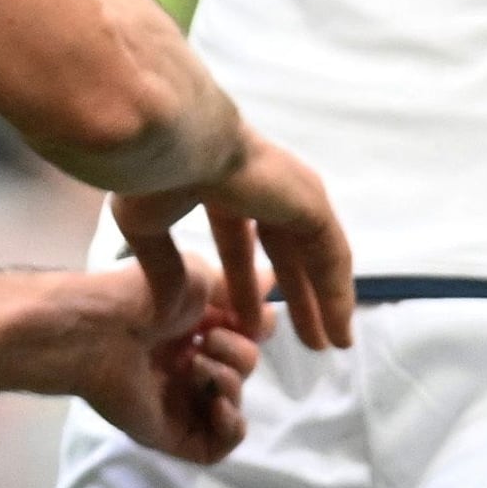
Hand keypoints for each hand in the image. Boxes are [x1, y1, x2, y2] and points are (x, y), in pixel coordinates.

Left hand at [45, 262, 260, 464]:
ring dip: (231, 384)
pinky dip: (231, 428)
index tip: (245, 318)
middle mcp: (188, 364)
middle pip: (245, 370)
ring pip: (234, 406)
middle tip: (207, 341)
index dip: (255, 329)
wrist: (104, 330)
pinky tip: (218, 405)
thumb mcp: (201, 277)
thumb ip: (240, 288)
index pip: (246, 337)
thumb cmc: (148, 295)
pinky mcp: (172, 433)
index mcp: (193, 327)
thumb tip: (272, 279)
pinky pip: (218, 445)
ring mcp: (180, 401)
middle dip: (239, 354)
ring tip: (196, 367)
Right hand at [120, 129, 355, 354]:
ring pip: (315, 257)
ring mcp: (291, 193)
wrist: (174, 142)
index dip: (243, 285)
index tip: (246, 322)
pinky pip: (332, 256)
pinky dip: (336, 294)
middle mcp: (263, 188)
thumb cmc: (152, 176)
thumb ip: (163, 266)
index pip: (240, 244)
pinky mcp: (310, 204)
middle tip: (306, 340)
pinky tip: (339, 328)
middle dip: (296, 298)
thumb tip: (169, 305)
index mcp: (221, 187)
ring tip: (331, 345)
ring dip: (324, 302)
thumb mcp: (147, 228)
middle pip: (288, 255)